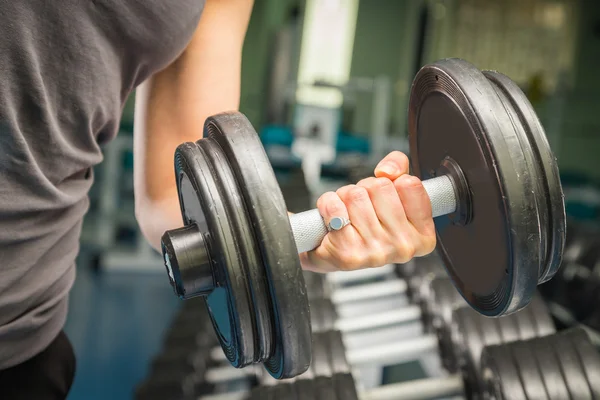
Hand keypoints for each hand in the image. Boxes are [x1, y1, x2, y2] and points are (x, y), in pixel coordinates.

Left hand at [300, 151, 435, 272]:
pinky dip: (327, 204)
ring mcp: (377, 253)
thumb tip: (388, 170)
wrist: (332, 254)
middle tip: (361, 207)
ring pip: (356, 195)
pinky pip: (335, 208)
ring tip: (346, 214)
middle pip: (380, 186)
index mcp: (423, 235)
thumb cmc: (365, 225)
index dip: (392, 182)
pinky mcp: (348, 255)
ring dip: (344, 196)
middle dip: (364, 188)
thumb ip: (399, 169)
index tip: (385, 198)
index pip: (410, 184)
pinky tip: (332, 219)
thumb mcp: (391, 194)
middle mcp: (403, 247)